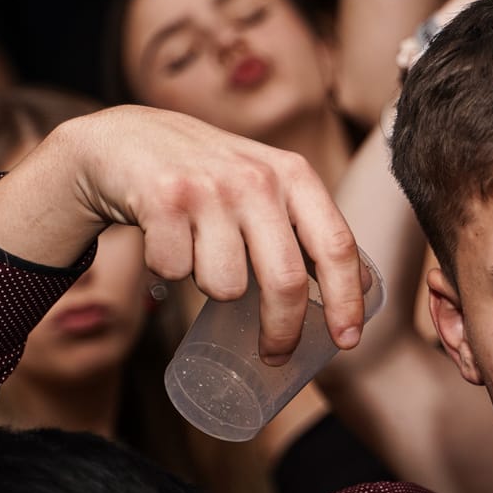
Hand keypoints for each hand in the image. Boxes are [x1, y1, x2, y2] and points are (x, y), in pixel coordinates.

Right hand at [0, 105, 365, 362]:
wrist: (128, 139)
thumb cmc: (210, 175)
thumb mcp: (267, 182)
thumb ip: (308, 225)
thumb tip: (364, 287)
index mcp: (294, 175)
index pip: (337, 245)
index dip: (348, 300)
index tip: (348, 341)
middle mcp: (257, 178)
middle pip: (286, 281)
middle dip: (282, 331)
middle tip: (274, 354)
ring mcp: (209, 188)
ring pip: (225, 287)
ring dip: (212, 287)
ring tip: (200, 253)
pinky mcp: (162, 200)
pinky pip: (175, 273)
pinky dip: (168, 271)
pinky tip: (166, 240)